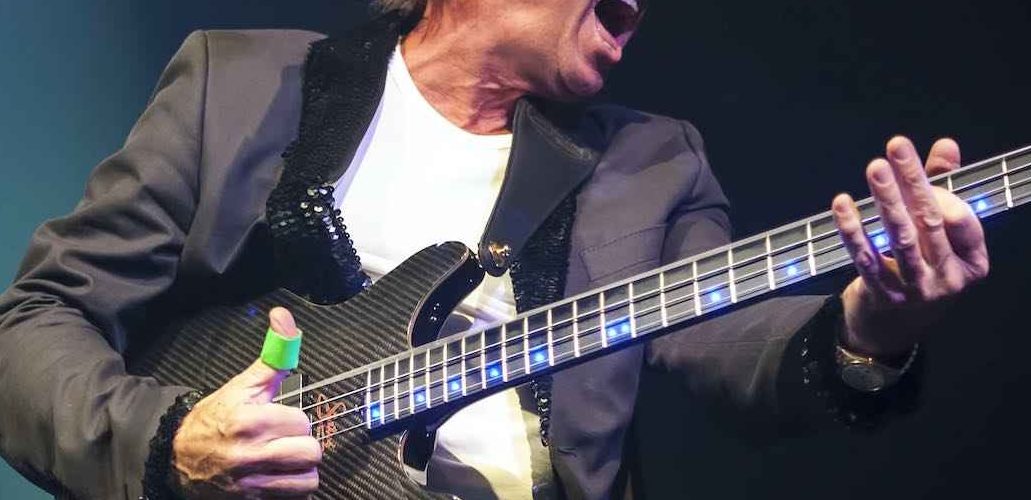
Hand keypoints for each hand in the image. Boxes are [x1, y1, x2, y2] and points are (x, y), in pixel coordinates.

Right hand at [171, 307, 320, 497]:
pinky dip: (292, 487)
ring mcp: (249, 482)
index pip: (301, 422)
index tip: (280, 419)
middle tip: (286, 440)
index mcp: (248, 420)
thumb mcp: (242, 385)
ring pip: (307, 478)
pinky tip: (280, 475)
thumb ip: (273, 354)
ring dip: (301, 468)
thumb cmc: (215, 417)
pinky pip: (295, 496)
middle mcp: (249, 454)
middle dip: (302, 444)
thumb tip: (283, 315)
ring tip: (286, 459)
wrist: (175, 456)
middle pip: (310, 452)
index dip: (294, 419)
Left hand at [832, 136, 989, 356]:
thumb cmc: (922, 268)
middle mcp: (948, 278)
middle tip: (896, 147)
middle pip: (930, 223)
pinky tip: (842, 205)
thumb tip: (946, 145)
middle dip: (913, 182)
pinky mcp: (883, 296)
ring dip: (886, 200)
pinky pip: (866, 258)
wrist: (894, 329)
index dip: (941, 190)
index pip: (962, 220)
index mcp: (972, 263)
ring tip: (875, 168)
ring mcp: (916, 290)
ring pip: (900, 238)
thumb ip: (943, 187)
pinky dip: (853, 230)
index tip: (914, 163)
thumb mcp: (940, 235)